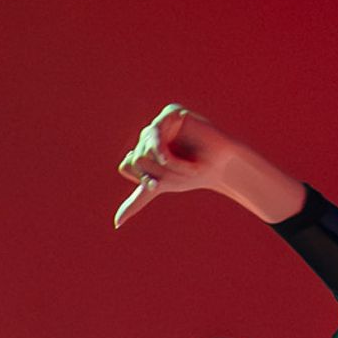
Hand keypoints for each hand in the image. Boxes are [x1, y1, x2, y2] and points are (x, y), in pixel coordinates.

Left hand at [113, 103, 267, 226]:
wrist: (221, 164)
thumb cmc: (193, 174)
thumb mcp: (161, 186)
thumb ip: (136, 201)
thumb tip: (116, 223)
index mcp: (143, 149)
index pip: (127, 166)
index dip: (144, 178)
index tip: (160, 185)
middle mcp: (148, 135)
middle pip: (136, 159)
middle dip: (160, 173)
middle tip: (183, 174)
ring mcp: (159, 123)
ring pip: (144, 152)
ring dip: (169, 168)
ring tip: (190, 169)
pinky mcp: (169, 113)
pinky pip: (155, 139)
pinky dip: (168, 157)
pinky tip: (178, 161)